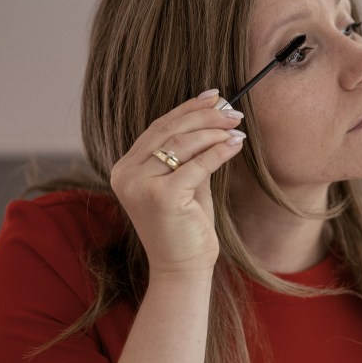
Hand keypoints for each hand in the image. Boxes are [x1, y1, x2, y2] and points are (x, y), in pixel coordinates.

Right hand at [109, 90, 244, 279]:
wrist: (182, 267)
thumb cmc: (185, 225)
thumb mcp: (184, 181)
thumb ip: (191, 152)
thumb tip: (215, 115)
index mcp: (125, 168)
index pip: (158, 128)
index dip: (187, 108)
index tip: (213, 95)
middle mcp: (126, 174)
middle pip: (168, 131)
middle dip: (204, 116)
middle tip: (232, 110)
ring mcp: (141, 186)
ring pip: (182, 144)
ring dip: (214, 131)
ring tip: (236, 126)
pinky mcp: (162, 197)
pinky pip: (198, 164)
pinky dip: (219, 150)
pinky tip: (236, 144)